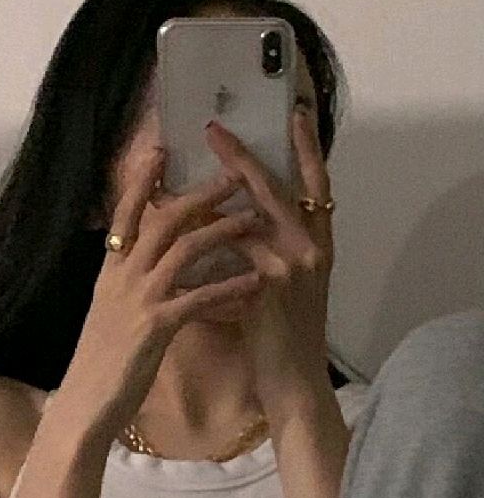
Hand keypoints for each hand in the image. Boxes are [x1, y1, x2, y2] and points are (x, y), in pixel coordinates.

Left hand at [204, 104, 335, 417]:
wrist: (292, 383)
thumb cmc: (278, 338)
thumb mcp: (274, 287)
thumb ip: (256, 254)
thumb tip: (218, 226)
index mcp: (315, 244)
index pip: (315, 186)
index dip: (304, 150)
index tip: (294, 114)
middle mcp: (312, 247)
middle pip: (280, 188)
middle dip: (246, 156)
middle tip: (215, 128)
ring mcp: (296, 263)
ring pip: (255, 212)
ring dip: (216, 191)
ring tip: (183, 175)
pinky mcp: (275, 283)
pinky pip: (237, 246)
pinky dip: (209, 231)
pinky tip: (183, 219)